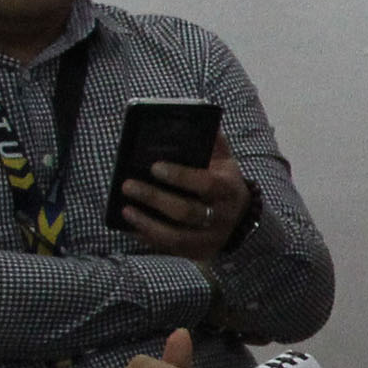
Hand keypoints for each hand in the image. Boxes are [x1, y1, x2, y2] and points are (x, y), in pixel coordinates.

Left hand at [116, 132, 253, 263]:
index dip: (180, 176)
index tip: (154, 167)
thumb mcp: (226, 163)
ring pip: (176, 236)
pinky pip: (170, 248)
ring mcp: (210, 238)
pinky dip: (148, 237)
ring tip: (126, 209)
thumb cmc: (224, 184)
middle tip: (128, 185)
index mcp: (229, 190)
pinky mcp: (198, 252)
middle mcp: (222, 216)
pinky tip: (131, 226)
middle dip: (155, 198)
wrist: (241, 220)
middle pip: (186, 212)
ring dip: (147, 223)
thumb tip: (195, 114)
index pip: (206, 184)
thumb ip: (213, 142)